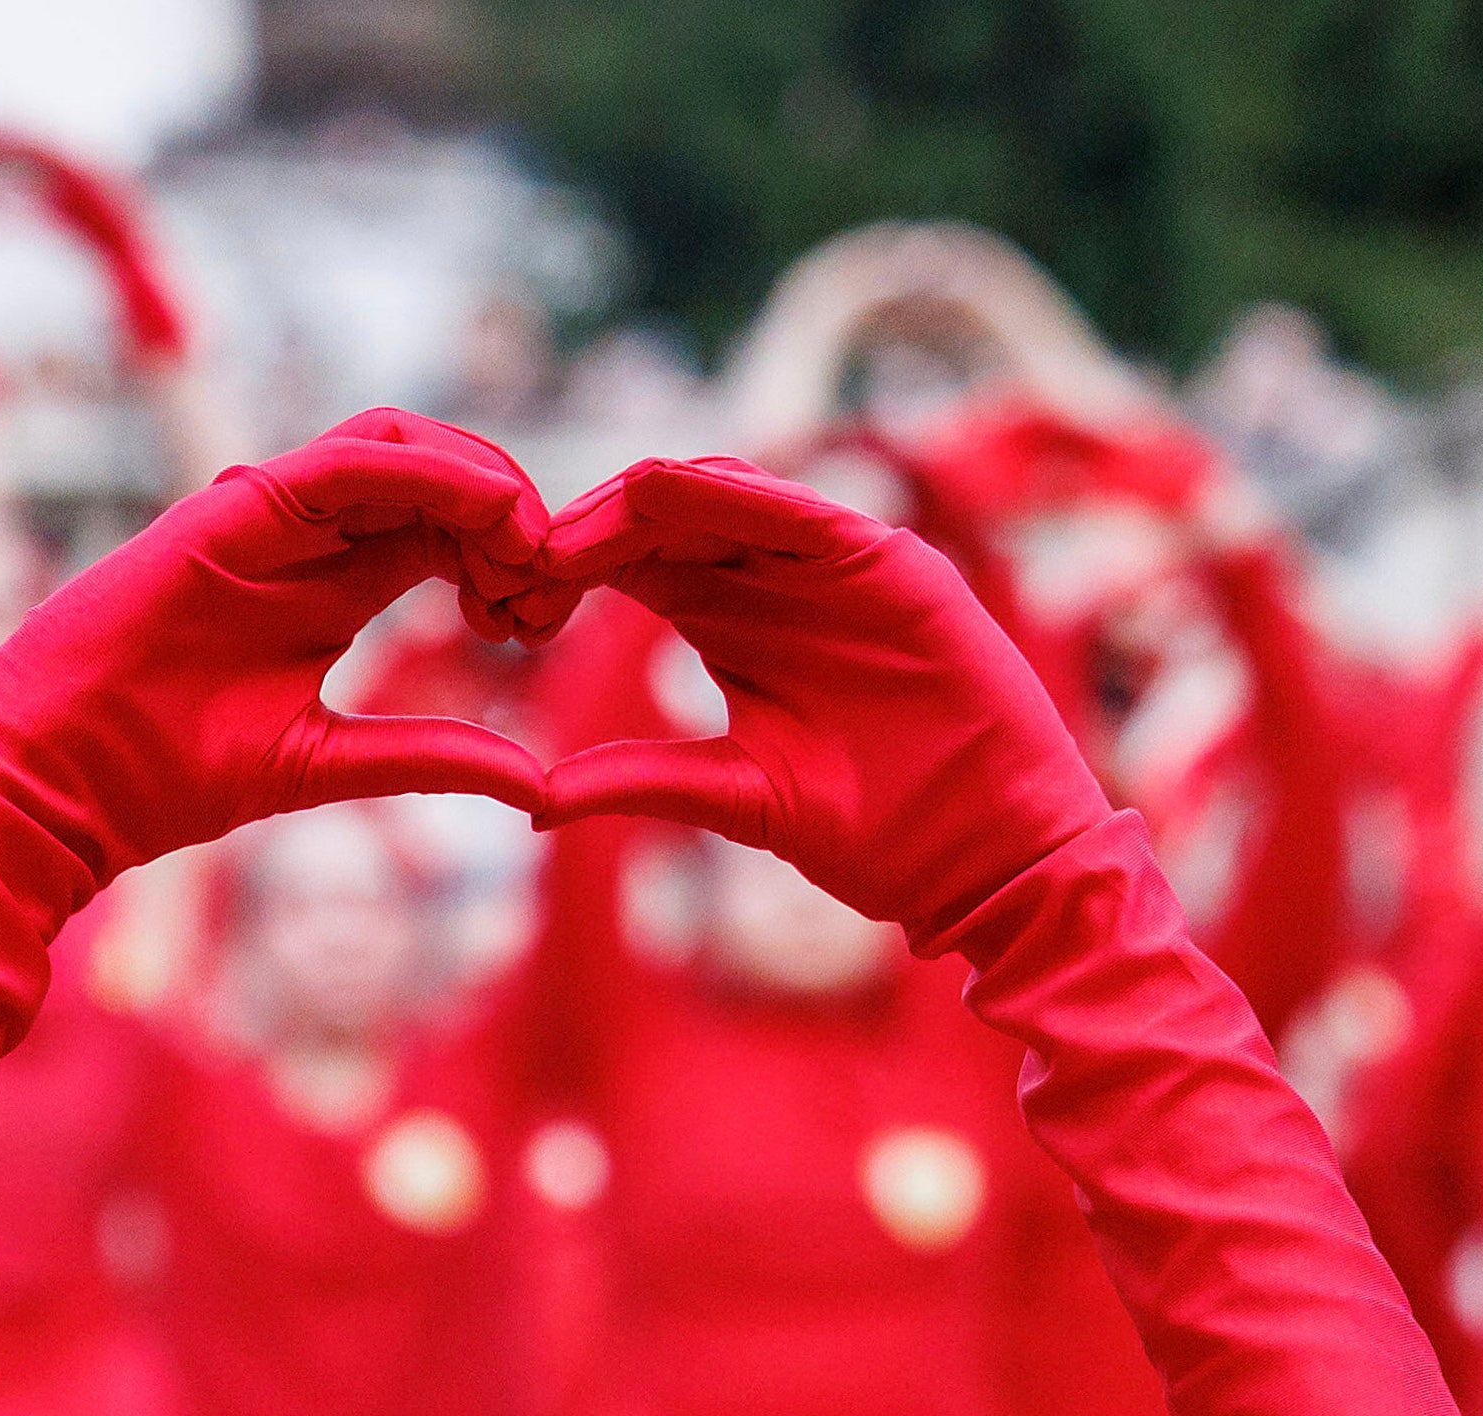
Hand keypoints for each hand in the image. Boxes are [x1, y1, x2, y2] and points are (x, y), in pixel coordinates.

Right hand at [0, 409, 553, 851]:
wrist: (58, 779)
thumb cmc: (163, 778)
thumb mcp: (327, 763)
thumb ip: (429, 757)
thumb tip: (540, 787)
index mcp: (335, 591)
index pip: (453, 535)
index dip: (515, 562)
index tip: (545, 626)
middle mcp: (309, 541)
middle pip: (445, 479)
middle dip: (515, 518)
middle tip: (550, 587)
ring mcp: (272, 516)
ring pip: (408, 446)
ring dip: (485, 480)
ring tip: (527, 544)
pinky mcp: (238, 507)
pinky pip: (355, 459)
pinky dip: (433, 470)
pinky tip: (487, 509)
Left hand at [537, 452, 1110, 942]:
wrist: (982, 853)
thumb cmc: (872, 830)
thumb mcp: (735, 796)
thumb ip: (641, 779)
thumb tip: (530, 802)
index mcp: (724, 623)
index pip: (628, 568)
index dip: (564, 575)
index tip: (501, 608)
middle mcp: (771, 579)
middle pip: (660, 523)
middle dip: (584, 532)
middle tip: (515, 562)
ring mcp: (831, 565)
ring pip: (721, 500)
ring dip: (640, 506)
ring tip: (569, 534)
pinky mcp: (888, 564)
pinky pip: (801, 512)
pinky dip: (735, 499)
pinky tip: (666, 496)